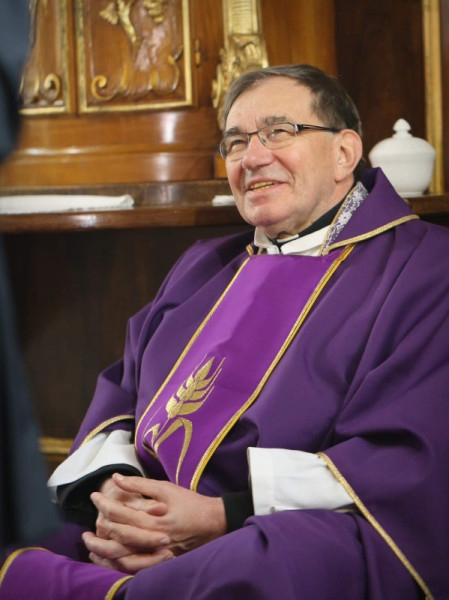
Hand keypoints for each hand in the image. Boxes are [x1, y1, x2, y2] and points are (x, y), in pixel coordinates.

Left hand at [82, 474, 225, 573]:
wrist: (213, 523)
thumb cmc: (190, 502)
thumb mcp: (166, 488)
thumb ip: (140, 484)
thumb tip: (117, 477)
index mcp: (154, 519)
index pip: (120, 514)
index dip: (103, 505)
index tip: (93, 496)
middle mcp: (153, 539)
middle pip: (117, 539)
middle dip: (97, 534)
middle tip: (83, 531)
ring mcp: (157, 553)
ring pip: (123, 559)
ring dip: (104, 554)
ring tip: (91, 548)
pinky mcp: (161, 561)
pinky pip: (135, 569)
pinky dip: (118, 566)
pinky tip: (109, 560)